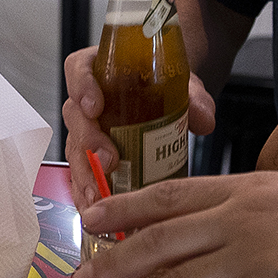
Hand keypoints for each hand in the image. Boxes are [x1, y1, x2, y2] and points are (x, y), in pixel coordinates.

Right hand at [63, 45, 217, 205]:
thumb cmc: (163, 85)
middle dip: (88, 142)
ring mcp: (87, 130)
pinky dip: (86, 191)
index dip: (82, 87)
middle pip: (74, 117)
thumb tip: (203, 118)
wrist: (166, 98)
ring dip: (84, 174)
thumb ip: (194, 98)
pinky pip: (82, 172)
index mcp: (100, 69)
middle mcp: (87, 99)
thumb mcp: (183, 84)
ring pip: (75, 149)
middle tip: (107, 160)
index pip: (79, 70)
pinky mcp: (91, 156)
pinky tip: (94, 207)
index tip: (95, 106)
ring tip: (97, 194)